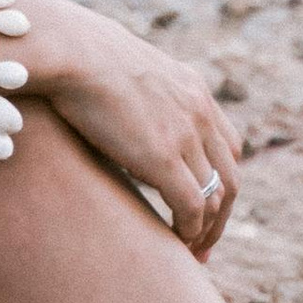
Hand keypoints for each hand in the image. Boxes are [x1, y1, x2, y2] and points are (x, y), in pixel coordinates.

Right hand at [12, 0, 239, 251]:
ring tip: (192, 251)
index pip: (227, 145)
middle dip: (221, 214)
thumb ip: (136, 95)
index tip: (205, 208)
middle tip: (205, 243)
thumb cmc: (79, 58)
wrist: (72, 50)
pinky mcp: (164, 157)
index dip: (219, 180)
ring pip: (216, 195)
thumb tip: (115, 110)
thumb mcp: (124, 71)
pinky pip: (193, 205)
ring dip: (208, 229)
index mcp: (194, 89)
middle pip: (230, 175)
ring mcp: (186, 134)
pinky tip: (178, 242)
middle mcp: (200, 112)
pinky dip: (191, 229)